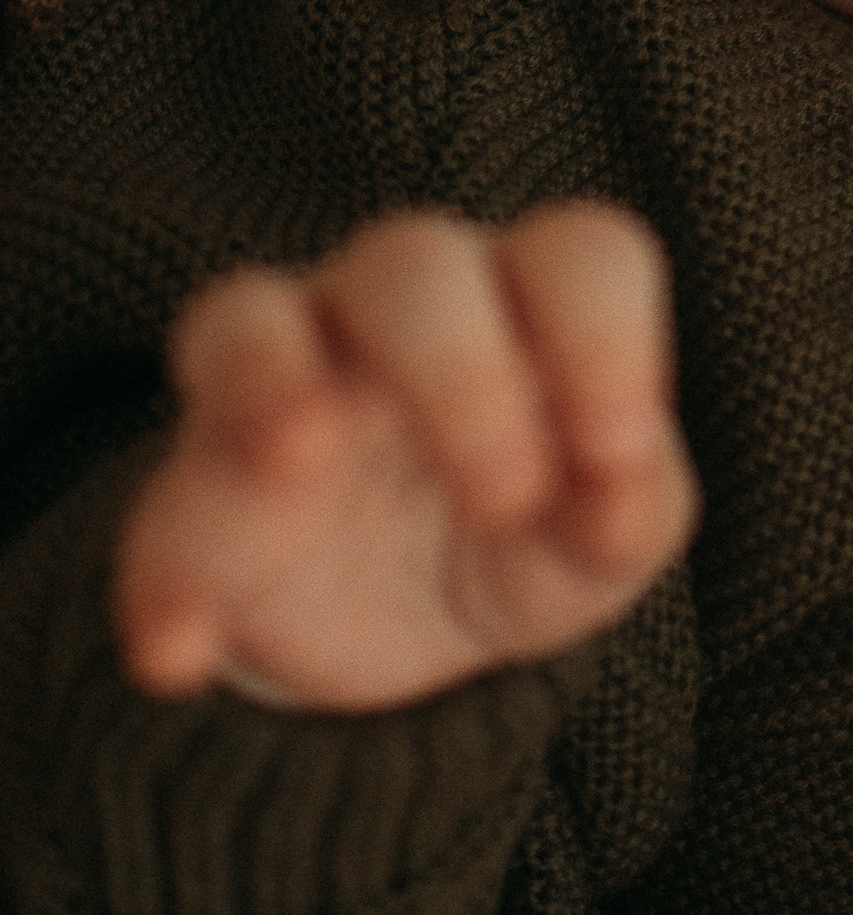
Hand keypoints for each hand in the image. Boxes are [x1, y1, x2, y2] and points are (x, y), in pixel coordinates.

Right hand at [116, 204, 697, 710]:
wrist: (419, 633)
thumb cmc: (537, 528)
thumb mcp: (607, 540)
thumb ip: (631, 505)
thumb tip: (613, 482)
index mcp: (526, 302)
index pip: (578, 254)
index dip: (607, 335)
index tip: (615, 451)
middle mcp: (400, 308)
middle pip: (411, 262)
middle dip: (460, 370)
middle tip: (500, 496)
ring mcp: (283, 375)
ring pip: (247, 314)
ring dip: (267, 378)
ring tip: (296, 459)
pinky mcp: (196, 483)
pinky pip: (158, 503)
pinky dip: (162, 581)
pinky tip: (183, 659)